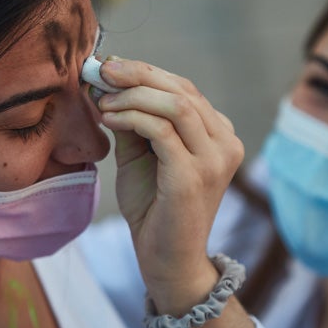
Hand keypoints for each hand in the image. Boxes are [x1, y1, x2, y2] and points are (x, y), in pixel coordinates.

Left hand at [96, 58, 243, 312]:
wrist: (167, 260)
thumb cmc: (154, 210)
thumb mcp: (141, 155)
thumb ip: (133, 120)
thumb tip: (107, 83)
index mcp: (219, 135)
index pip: (185, 89)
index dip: (146, 72)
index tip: (110, 66)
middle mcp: (225, 143)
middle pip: (182, 90)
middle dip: (138, 74)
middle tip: (102, 70)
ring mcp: (214, 160)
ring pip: (176, 105)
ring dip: (133, 95)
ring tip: (102, 99)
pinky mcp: (194, 176)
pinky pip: (162, 131)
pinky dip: (132, 117)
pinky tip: (109, 118)